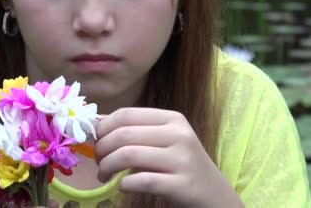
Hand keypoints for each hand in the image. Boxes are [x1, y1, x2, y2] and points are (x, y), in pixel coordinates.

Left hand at [95, 107, 243, 206]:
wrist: (215, 196)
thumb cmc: (181, 166)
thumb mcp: (164, 141)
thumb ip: (136, 131)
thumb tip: (97, 123)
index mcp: (172, 119)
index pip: (126, 114)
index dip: (103, 127)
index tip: (95, 141)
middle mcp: (179, 135)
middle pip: (123, 135)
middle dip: (101, 149)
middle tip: (98, 162)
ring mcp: (182, 160)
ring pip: (128, 155)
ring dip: (107, 167)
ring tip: (104, 175)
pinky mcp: (182, 185)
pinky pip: (141, 181)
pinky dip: (124, 184)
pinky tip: (122, 186)